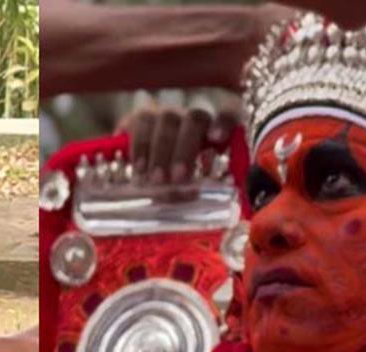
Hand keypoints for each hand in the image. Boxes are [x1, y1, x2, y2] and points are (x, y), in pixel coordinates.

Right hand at [117, 106, 238, 183]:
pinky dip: (141, 146)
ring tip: (156, 180)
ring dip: (162, 151)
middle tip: (178, 178)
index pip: (227, 116)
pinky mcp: (140, 119)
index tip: (218, 138)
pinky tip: (139, 167)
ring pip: (168, 120)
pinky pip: (142, 123)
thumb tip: (216, 221)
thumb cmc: (174, 187)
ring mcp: (167, 116)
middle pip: (195, 119)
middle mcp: (193, 120)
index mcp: (214, 132)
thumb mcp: (191, 192)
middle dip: (186, 148)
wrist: (137, 175)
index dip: (224, 123)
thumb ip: (201, 195)